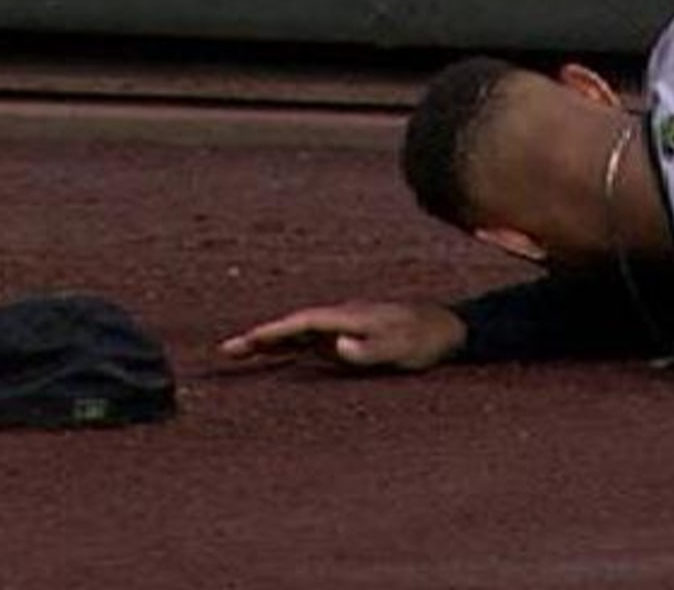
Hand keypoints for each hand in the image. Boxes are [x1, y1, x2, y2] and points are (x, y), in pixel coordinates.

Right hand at [216, 301, 468, 372]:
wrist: (448, 328)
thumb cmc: (425, 340)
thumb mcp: (401, 348)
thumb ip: (369, 348)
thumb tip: (334, 345)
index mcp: (350, 316)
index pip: (303, 323)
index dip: (274, 332)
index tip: (248, 340)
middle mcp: (341, 318)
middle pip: (292, 327)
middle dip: (260, 338)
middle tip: (225, 352)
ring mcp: (343, 327)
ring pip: (297, 334)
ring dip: (269, 343)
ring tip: (236, 354)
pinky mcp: (348, 337)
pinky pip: (311, 343)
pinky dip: (288, 349)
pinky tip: (273, 357)